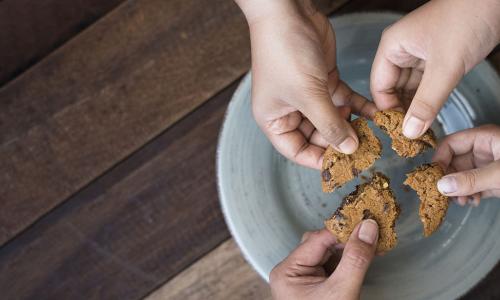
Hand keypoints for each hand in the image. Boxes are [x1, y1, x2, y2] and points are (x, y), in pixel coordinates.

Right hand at [235, 0, 376, 168]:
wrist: (288, 13)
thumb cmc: (285, 54)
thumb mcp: (307, 95)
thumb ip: (329, 124)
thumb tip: (348, 149)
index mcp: (274, 120)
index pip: (297, 151)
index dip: (319, 159)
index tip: (344, 164)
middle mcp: (290, 111)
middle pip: (317, 137)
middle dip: (340, 140)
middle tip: (366, 148)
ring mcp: (308, 96)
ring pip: (333, 119)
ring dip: (352, 124)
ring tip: (375, 132)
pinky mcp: (324, 81)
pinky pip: (342, 100)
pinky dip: (357, 106)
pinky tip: (375, 114)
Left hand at [270, 220, 378, 299]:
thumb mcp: (342, 291)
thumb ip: (356, 259)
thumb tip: (368, 227)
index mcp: (287, 271)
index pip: (317, 240)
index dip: (343, 229)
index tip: (367, 220)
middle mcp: (291, 272)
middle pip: (321, 244)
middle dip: (346, 239)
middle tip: (372, 232)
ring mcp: (303, 280)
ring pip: (328, 254)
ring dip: (349, 249)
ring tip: (371, 244)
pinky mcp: (315, 287)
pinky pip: (331, 266)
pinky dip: (348, 261)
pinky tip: (364, 257)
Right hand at [371, 0, 499, 138]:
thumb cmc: (469, 17)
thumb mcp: (446, 66)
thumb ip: (427, 102)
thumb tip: (409, 131)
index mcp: (392, 47)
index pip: (379, 87)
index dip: (388, 110)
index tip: (398, 132)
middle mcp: (401, 51)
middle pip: (392, 90)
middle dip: (401, 112)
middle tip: (411, 136)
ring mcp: (419, 55)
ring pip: (410, 89)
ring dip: (416, 109)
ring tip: (421, 131)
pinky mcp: (437, 59)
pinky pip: (426, 85)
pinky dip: (428, 101)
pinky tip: (431, 116)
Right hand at [433, 125, 499, 205]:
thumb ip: (472, 179)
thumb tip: (442, 186)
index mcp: (483, 139)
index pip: (450, 144)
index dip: (439, 160)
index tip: (434, 178)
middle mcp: (483, 150)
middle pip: (453, 162)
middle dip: (448, 180)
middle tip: (446, 195)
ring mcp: (487, 166)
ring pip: (461, 177)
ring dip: (458, 191)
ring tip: (461, 201)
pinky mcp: (492, 181)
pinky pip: (473, 186)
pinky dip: (469, 196)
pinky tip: (473, 201)